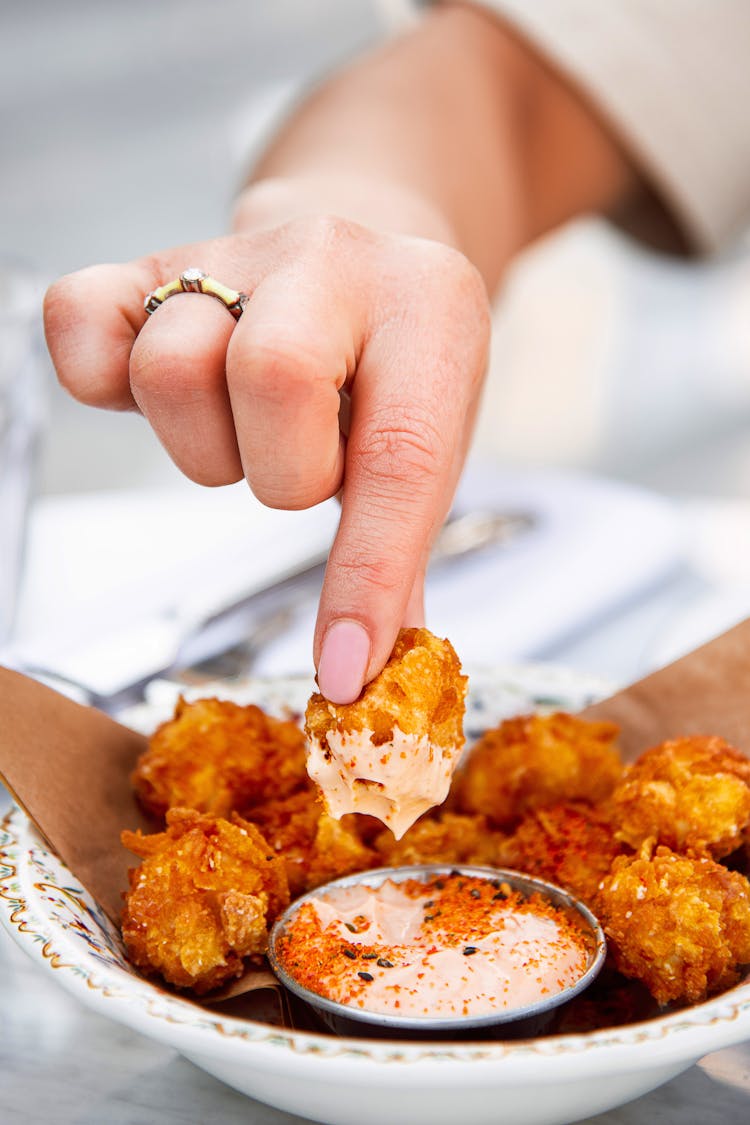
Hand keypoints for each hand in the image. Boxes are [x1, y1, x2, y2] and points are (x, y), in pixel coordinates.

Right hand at [44, 212, 489, 702]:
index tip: (345, 668)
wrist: (369, 247)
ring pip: (172, 365)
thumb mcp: (434, 434)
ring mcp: (236, 255)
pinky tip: (165, 395)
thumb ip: (402, 554)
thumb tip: (375, 673)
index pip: (399, 456)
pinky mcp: (153, 265)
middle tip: (301, 466)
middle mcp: (333, 261)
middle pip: (271, 378)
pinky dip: (101, 379)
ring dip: (204, 442)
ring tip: (244, 430)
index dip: (364, 577)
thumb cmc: (399, 359)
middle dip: (282, 472)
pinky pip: (82, 321)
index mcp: (429, 309)